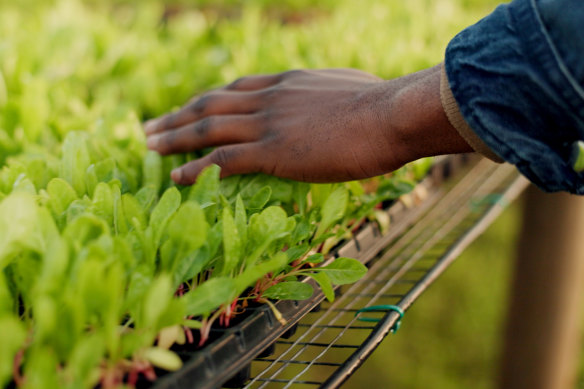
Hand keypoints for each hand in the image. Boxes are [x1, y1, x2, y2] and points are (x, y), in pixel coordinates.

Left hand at [144, 65, 470, 184]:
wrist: (391, 114)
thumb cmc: (382, 103)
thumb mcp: (348, 87)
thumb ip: (328, 94)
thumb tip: (333, 102)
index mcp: (286, 82)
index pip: (235, 88)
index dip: (208, 99)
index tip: (190, 107)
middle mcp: (269, 97)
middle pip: (210, 103)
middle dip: (177, 115)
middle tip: (151, 126)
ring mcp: (268, 123)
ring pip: (208, 127)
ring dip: (174, 137)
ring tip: (149, 146)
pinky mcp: (273, 151)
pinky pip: (222, 159)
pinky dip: (195, 167)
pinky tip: (175, 176)